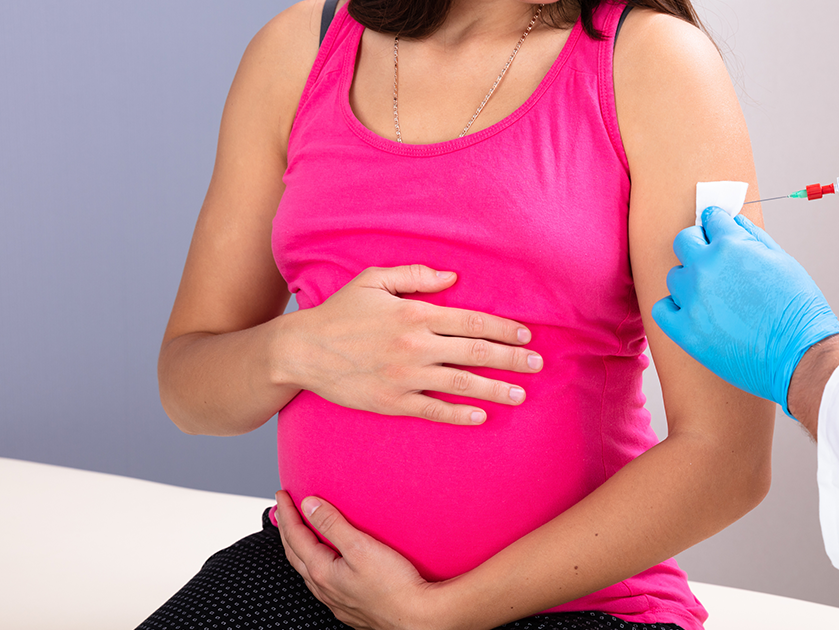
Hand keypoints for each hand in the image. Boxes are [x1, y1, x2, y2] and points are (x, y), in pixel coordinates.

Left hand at [276, 491, 444, 629]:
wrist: (417, 618)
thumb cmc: (394, 585)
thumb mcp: (361, 546)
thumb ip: (332, 524)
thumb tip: (309, 506)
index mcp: (322, 571)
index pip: (296, 536)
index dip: (287, 513)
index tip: (283, 495)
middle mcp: (324, 589)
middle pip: (295, 554)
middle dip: (287, 530)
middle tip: (283, 510)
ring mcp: (336, 601)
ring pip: (307, 571)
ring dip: (299, 549)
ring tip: (298, 535)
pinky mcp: (349, 608)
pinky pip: (322, 583)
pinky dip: (315, 565)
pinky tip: (325, 565)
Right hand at [282, 264, 542, 424]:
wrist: (301, 351)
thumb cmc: (338, 313)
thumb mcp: (373, 281)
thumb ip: (415, 276)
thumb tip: (452, 277)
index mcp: (415, 314)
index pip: (472, 321)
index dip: (504, 329)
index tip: (526, 336)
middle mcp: (415, 346)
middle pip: (475, 353)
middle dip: (511, 360)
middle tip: (537, 366)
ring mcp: (405, 377)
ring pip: (462, 384)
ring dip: (495, 389)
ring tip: (520, 394)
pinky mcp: (392, 403)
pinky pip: (433, 410)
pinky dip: (460, 414)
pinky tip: (481, 416)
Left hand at [652, 208, 838, 416]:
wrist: (799, 354)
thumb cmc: (797, 309)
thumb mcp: (782, 260)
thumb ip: (753, 237)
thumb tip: (734, 222)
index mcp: (730, 245)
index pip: (711, 219)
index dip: (716, 224)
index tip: (716, 231)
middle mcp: (705, 268)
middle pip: (683, 241)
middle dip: (697, 245)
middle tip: (712, 260)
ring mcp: (691, 299)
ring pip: (674, 276)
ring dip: (689, 281)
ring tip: (712, 295)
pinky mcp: (685, 330)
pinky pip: (662, 309)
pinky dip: (674, 308)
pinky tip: (692, 313)